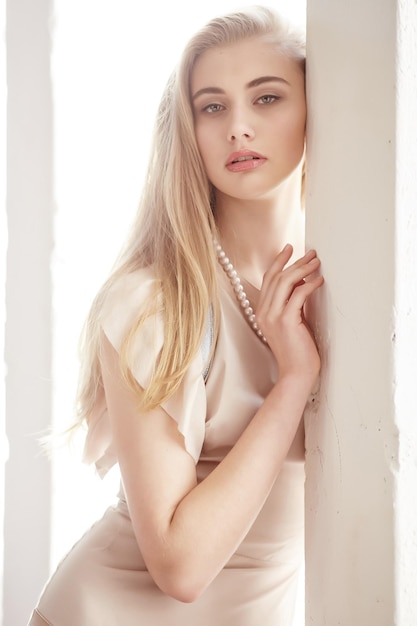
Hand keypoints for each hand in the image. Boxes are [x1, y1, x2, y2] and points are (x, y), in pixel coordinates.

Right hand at [256, 245, 323, 390]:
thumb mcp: (291, 322)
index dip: (278, 262)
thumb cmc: (297, 350)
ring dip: (303, 269)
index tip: (289, 249)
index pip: (268, 280)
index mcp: (262, 312)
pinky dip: (309, 285)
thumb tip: (302, 282)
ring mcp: (273, 317)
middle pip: (276, 277)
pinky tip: (319, 281)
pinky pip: (298, 295)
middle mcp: (264, 312)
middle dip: (294, 261)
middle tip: (310, 253)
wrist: (296, 373)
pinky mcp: (286, 321)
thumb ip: (291, 304)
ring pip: (285, 282)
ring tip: (317, 262)